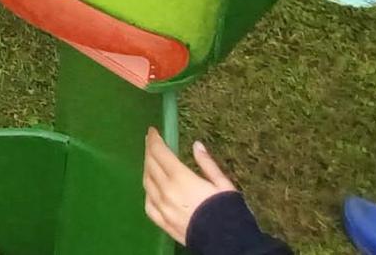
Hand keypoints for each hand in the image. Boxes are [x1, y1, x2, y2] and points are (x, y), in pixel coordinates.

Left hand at [141, 128, 236, 244]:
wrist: (227, 244)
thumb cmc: (228, 211)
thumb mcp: (223, 184)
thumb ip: (207, 163)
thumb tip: (196, 145)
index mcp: (181, 179)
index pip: (160, 153)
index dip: (154, 140)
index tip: (152, 131)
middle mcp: (166, 192)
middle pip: (151, 165)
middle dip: (149, 151)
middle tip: (150, 142)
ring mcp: (162, 209)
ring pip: (147, 183)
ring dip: (147, 168)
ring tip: (151, 161)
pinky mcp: (163, 223)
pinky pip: (148, 204)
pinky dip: (147, 191)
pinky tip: (151, 187)